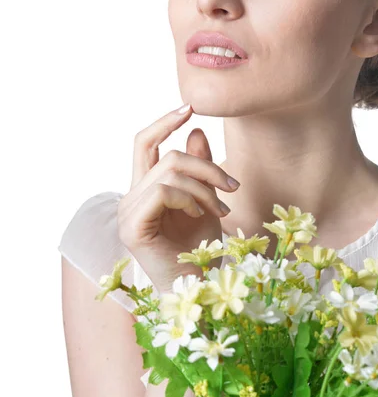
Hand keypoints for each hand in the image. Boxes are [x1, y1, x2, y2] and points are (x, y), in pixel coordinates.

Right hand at [117, 104, 239, 293]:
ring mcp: (127, 213)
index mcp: (143, 190)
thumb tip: (196, 130)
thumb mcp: (205, 201)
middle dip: (205, 165)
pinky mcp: (132, 227)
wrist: (199, 290)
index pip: (144, 143)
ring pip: (169, 172)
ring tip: (221, 209)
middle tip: (232, 186)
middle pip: (167, 155)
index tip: (190, 107)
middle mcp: (129, 198)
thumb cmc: (202, 250)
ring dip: (204, 187)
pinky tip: (202, 215)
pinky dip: (190, 198)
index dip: (164, 122)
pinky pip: (163, 192)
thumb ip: (198, 167)